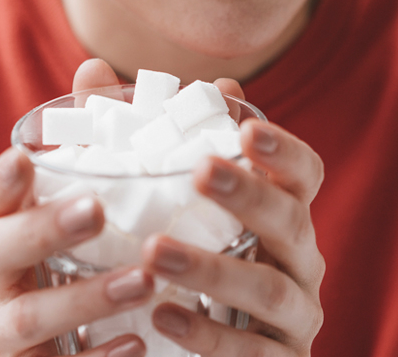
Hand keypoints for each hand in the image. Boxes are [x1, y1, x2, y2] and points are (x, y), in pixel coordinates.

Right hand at [0, 59, 154, 356]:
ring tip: (143, 280)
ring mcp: (17, 327)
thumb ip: (102, 133)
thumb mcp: (106, 189)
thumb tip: (98, 64)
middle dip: (41, 230)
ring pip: (22, 319)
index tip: (26, 159)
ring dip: (81, 298)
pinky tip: (139, 342)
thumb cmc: (101, 243)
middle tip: (96, 211)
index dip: (1, 180)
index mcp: (14, 224)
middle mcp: (5, 275)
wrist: (108, 327)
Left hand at [141, 84, 326, 354]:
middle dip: (252, 195)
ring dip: (215, 269)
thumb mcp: (168, 204)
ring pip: (269, 289)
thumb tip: (93, 69)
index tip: (246, 126)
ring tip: (157, 252)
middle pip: (293, 222)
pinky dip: (209, 336)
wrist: (197, 356)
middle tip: (202, 171)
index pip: (304, 174)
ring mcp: (295, 316)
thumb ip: (136, 142)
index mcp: (282, 216)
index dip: (284, 150)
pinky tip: (165, 317)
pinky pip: (253, 354)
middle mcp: (299, 260)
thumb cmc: (190, 264)